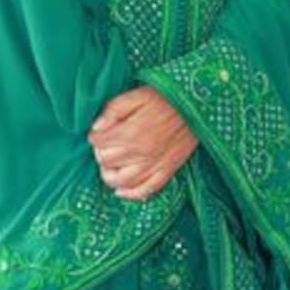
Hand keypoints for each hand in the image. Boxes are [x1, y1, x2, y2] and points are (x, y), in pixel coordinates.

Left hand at [89, 85, 196, 200]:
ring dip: (109, 175)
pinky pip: (146, 190)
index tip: (99, 132)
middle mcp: (139, 152)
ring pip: (121, 181)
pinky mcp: (167, 170)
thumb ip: (113, 110)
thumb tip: (96, 128)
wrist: (195, 105)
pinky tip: (121, 190)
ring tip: (110, 166)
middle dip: (100, 152)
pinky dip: (130, 194)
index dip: (94, 136)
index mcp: (130, 131)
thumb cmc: (165, 97)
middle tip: (106, 144)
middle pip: (105, 160)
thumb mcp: (136, 95)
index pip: (98, 141)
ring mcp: (153, 164)